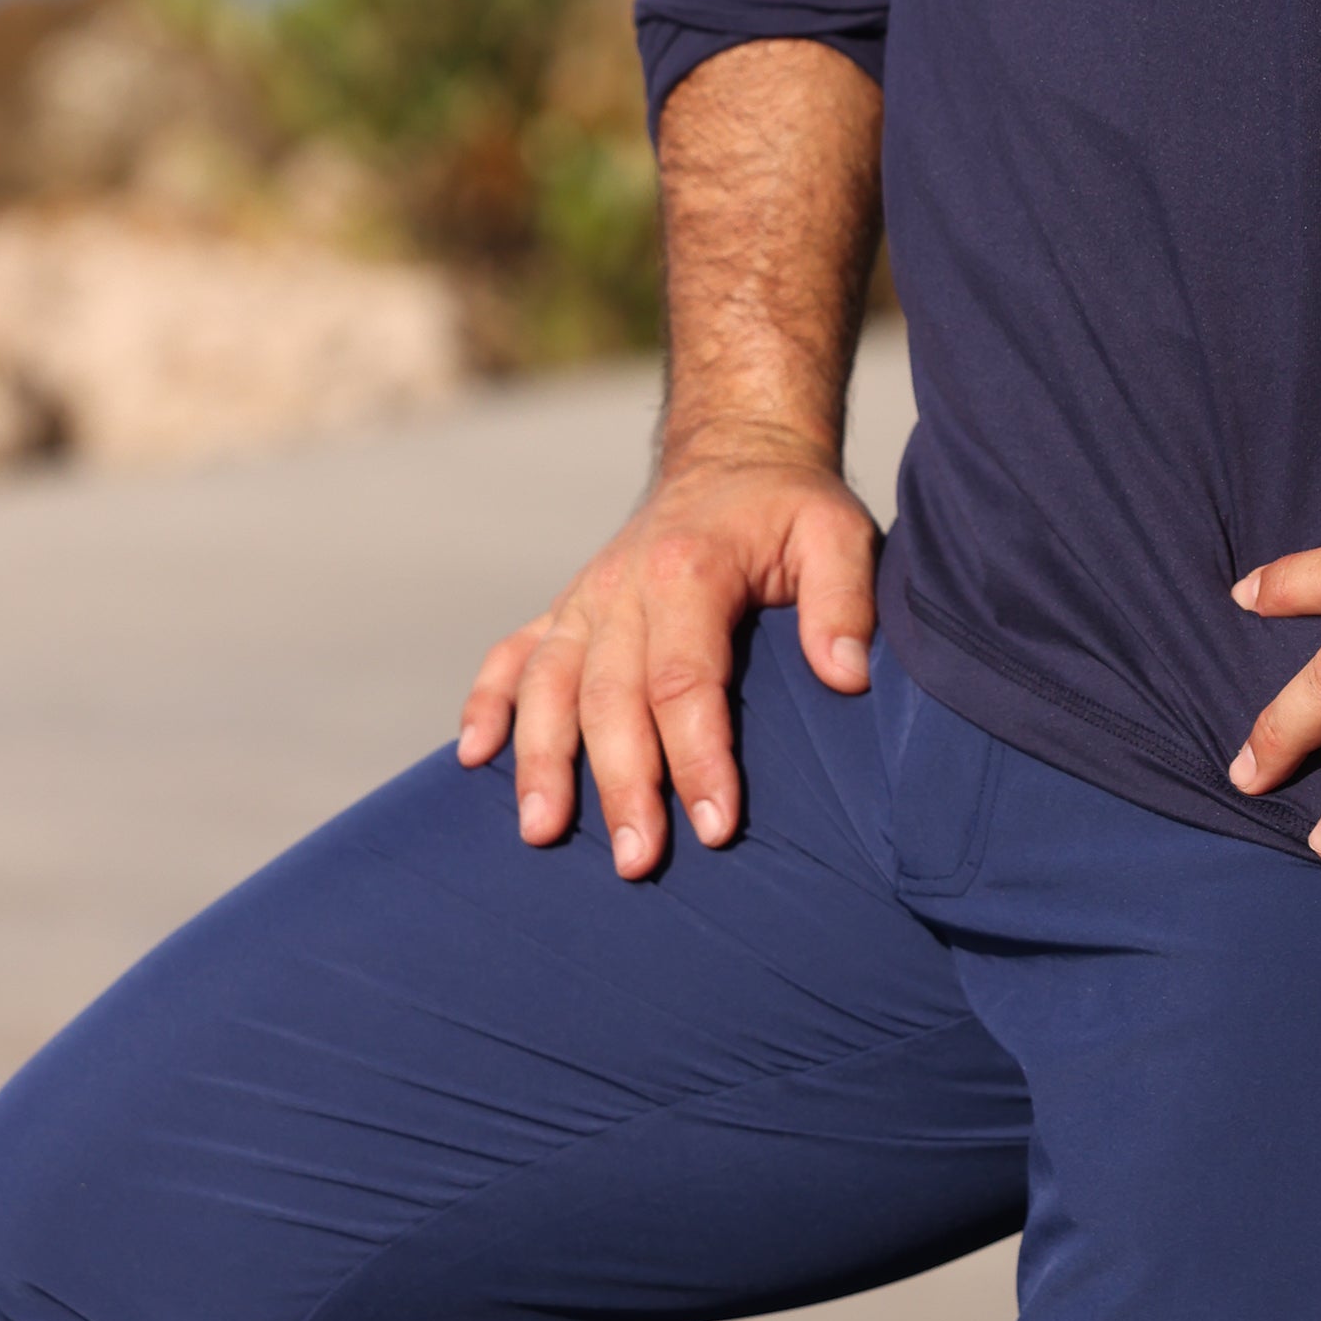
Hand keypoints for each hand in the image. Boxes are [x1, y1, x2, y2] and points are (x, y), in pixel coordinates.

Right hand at [455, 445, 876, 879]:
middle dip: (620, 784)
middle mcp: (623, 584)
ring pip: (546, 685)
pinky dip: (485, 705)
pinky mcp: (564, 608)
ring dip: (539, 760)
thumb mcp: (838, 533)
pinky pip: (510, 655)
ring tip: (542, 832)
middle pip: (610, 698)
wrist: (735, 457)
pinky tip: (473, 758)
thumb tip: (847, 677)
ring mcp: (585, 598)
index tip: (717, 827)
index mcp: (689, 568)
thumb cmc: (790, 509)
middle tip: (638, 862)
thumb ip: (845, 600)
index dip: (699, 757)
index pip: (684, 680)